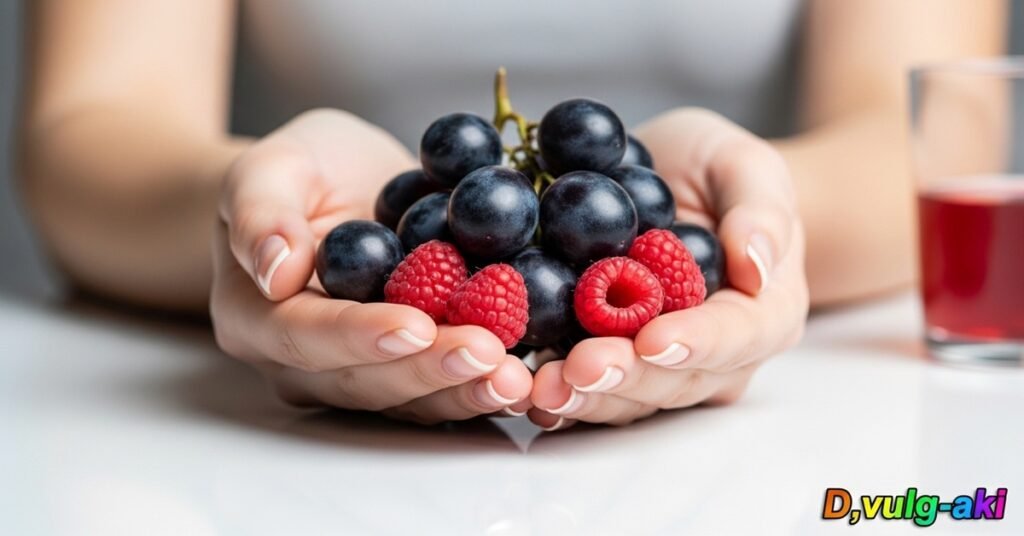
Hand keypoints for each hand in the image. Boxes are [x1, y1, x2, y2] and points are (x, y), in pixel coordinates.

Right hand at [210, 109, 532, 423]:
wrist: (336, 188)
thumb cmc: (299, 172)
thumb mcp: (269, 166)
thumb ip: (261, 212)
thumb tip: (274, 269)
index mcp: (256, 317)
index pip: (306, 337)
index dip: (361, 335)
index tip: (415, 325)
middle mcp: (304, 364)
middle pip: (366, 380)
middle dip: (430, 370)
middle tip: (487, 355)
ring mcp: (359, 373)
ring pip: (410, 398)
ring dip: (466, 390)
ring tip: (516, 378)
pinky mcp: (410, 368)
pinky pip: (444, 387)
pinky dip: (484, 383)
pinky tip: (528, 376)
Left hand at [528, 108, 807, 430]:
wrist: (676, 184)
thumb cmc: (719, 173)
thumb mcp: (746, 167)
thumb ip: (760, 210)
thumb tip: (756, 261)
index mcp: (762, 312)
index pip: (736, 337)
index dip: (696, 342)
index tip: (654, 338)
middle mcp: (716, 356)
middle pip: (675, 380)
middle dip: (626, 378)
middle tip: (580, 369)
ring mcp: (661, 368)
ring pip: (628, 398)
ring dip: (584, 397)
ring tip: (542, 388)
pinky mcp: (613, 365)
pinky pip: (587, 389)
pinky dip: (555, 394)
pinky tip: (520, 392)